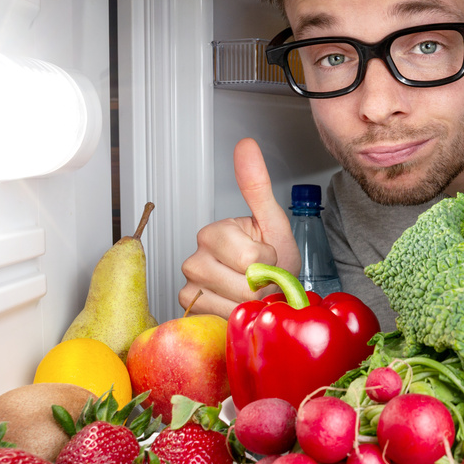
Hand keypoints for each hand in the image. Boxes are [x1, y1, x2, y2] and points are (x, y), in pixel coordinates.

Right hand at [180, 138, 300, 318]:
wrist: (269, 291)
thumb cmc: (272, 258)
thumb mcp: (273, 222)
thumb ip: (257, 186)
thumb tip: (246, 145)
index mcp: (214, 233)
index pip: (251, 259)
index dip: (270, 264)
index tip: (268, 259)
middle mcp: (195, 258)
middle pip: (242, 282)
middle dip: (263, 285)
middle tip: (262, 278)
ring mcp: (190, 287)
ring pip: (233, 302)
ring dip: (252, 302)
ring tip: (252, 292)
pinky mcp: (191, 312)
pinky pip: (222, 318)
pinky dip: (237, 315)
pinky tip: (237, 304)